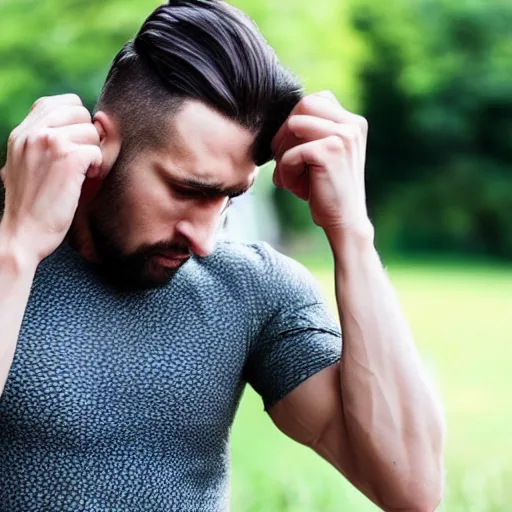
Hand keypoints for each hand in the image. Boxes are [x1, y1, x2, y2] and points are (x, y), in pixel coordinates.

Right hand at [0, 94, 101, 264]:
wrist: (22, 234)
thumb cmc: (33, 205)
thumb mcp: (28, 165)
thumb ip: (49, 142)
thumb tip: (98, 120)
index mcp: (22, 132)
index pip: (59, 102)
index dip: (76, 120)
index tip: (76, 144)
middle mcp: (33, 132)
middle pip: (80, 112)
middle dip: (88, 137)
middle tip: (81, 161)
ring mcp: (49, 143)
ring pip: (91, 131)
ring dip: (93, 153)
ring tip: (81, 173)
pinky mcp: (67, 159)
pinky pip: (97, 150)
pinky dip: (97, 166)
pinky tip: (85, 179)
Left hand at [272, 91, 370, 236]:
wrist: (345, 222)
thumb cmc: (327, 191)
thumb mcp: (323, 155)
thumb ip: (310, 133)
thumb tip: (276, 117)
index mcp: (353, 122)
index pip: (313, 101)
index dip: (293, 121)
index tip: (291, 148)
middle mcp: (352, 124)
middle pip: (302, 105)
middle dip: (285, 132)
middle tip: (284, 160)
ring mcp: (343, 136)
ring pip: (293, 125)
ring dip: (284, 153)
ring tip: (291, 176)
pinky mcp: (329, 152)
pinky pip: (290, 153)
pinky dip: (285, 172)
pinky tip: (296, 188)